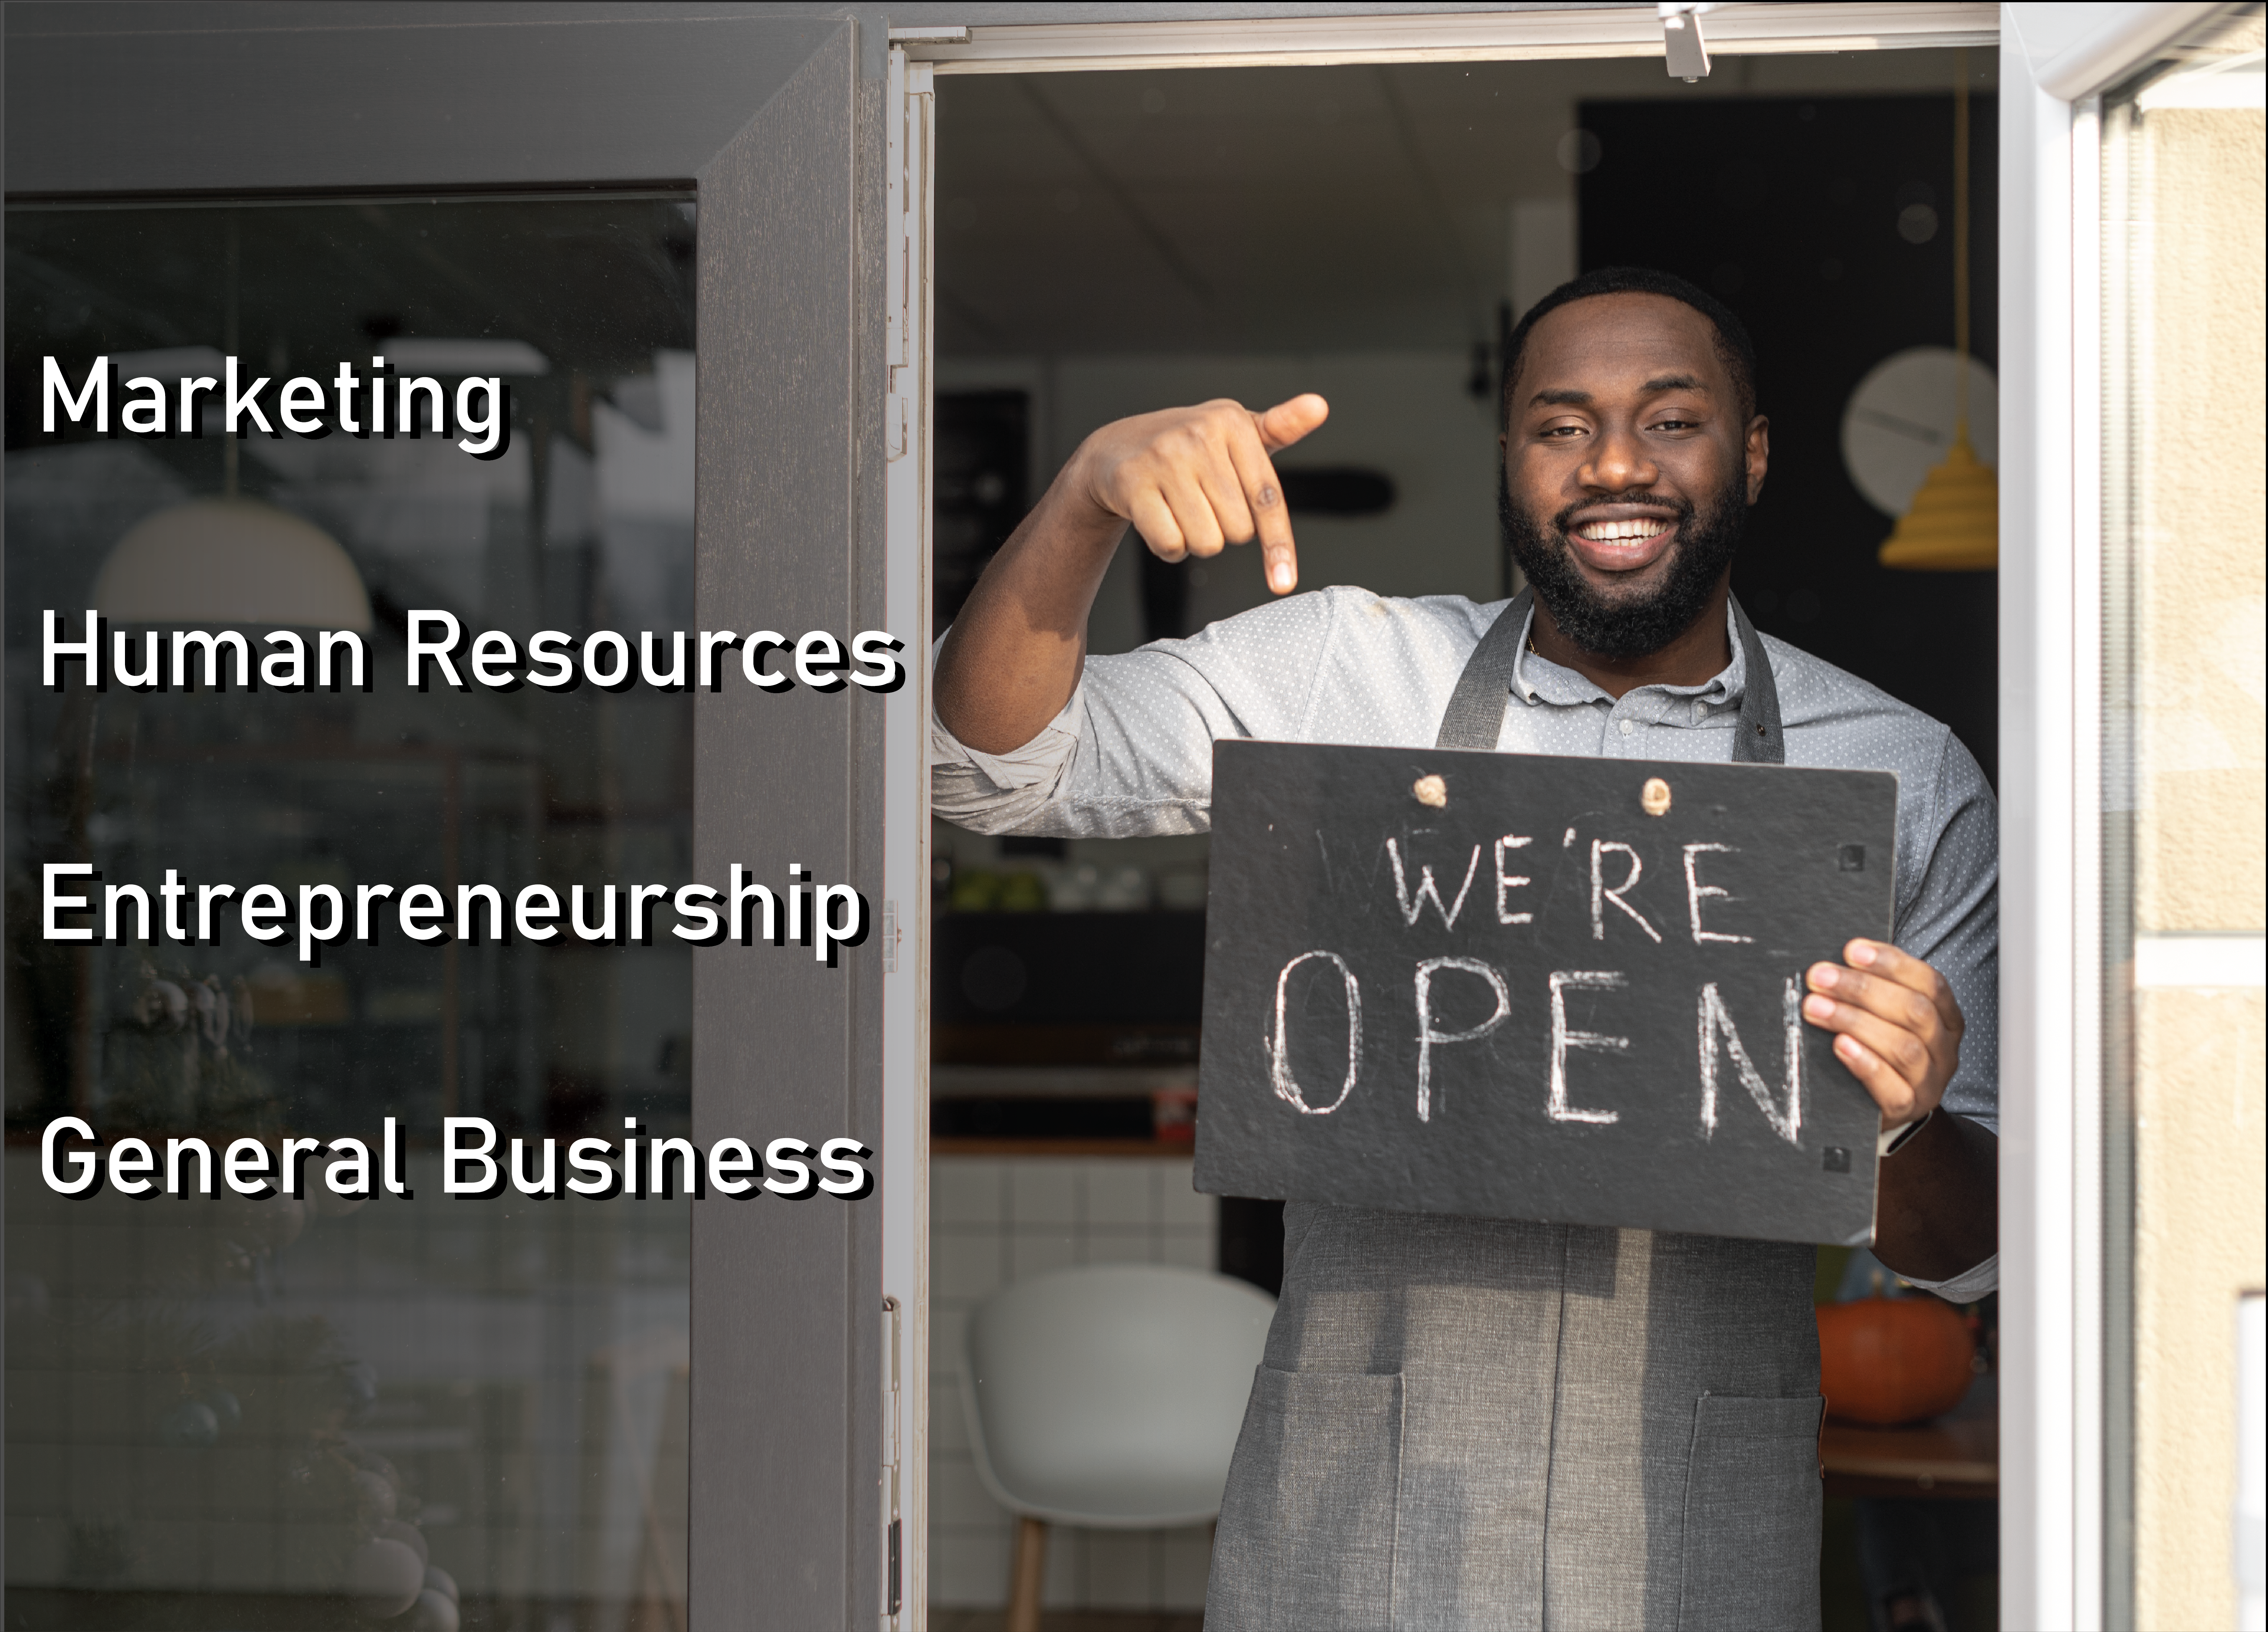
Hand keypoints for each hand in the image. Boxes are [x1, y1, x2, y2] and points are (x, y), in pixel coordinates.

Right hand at [1070, 394, 1328, 595]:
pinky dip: (1169, 547)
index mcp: (1232, 422)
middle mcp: (1198, 435)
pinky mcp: (1132, 484)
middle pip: (1237, 530)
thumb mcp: (1235, 432)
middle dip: (1223, 530)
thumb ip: (1280, 427)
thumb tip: (1320, 406)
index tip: (1284, 584)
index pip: (1267, 498)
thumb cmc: (1189, 447)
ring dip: (1196, 541)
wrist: (1115, 448)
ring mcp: (1163, 458)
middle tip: (1202, 506)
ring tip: (1180, 510)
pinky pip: (1171, 545)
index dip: (1278, 545)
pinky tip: (1159, 520)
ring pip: (1206, 542)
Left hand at [1802, 939, 1962, 1131]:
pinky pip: (1893, 1088)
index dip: (1891, 963)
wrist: (1880, 1107)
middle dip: (1863, 989)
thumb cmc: (1877, 1052)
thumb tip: (1835, 963)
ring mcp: (1930, 1081)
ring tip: (1816, 1007)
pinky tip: (1840, 1046)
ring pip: (1904, 1047)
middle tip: (1819, 977)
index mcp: (1945, 1018)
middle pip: (1914, 1010)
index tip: (1851, 950)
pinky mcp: (1908, 1108)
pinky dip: (1865, 1063)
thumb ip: (1872, 991)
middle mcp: (1944, 1048)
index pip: (1929, 982)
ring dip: (1855, 1021)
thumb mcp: (1884, 1017)